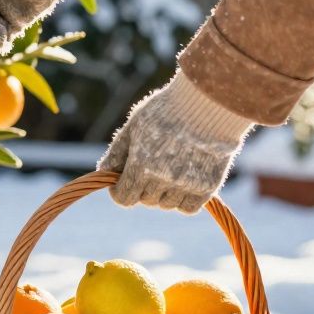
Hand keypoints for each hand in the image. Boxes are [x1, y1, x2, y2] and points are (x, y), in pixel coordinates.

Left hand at [97, 74, 252, 213]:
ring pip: (166, 204)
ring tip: (172, 166)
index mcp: (141, 165)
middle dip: (143, 187)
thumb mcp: (134, 126)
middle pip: (145, 200)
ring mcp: (186, 185)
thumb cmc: (167, 111)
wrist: (210, 105)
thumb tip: (103, 173)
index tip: (122, 182)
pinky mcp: (207, 187)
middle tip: (153, 164)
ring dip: (164, 193)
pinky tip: (185, 180)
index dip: (120, 191)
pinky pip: (187, 208)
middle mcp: (163, 180)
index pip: (123, 198)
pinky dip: (184, 199)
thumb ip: (117, 153)